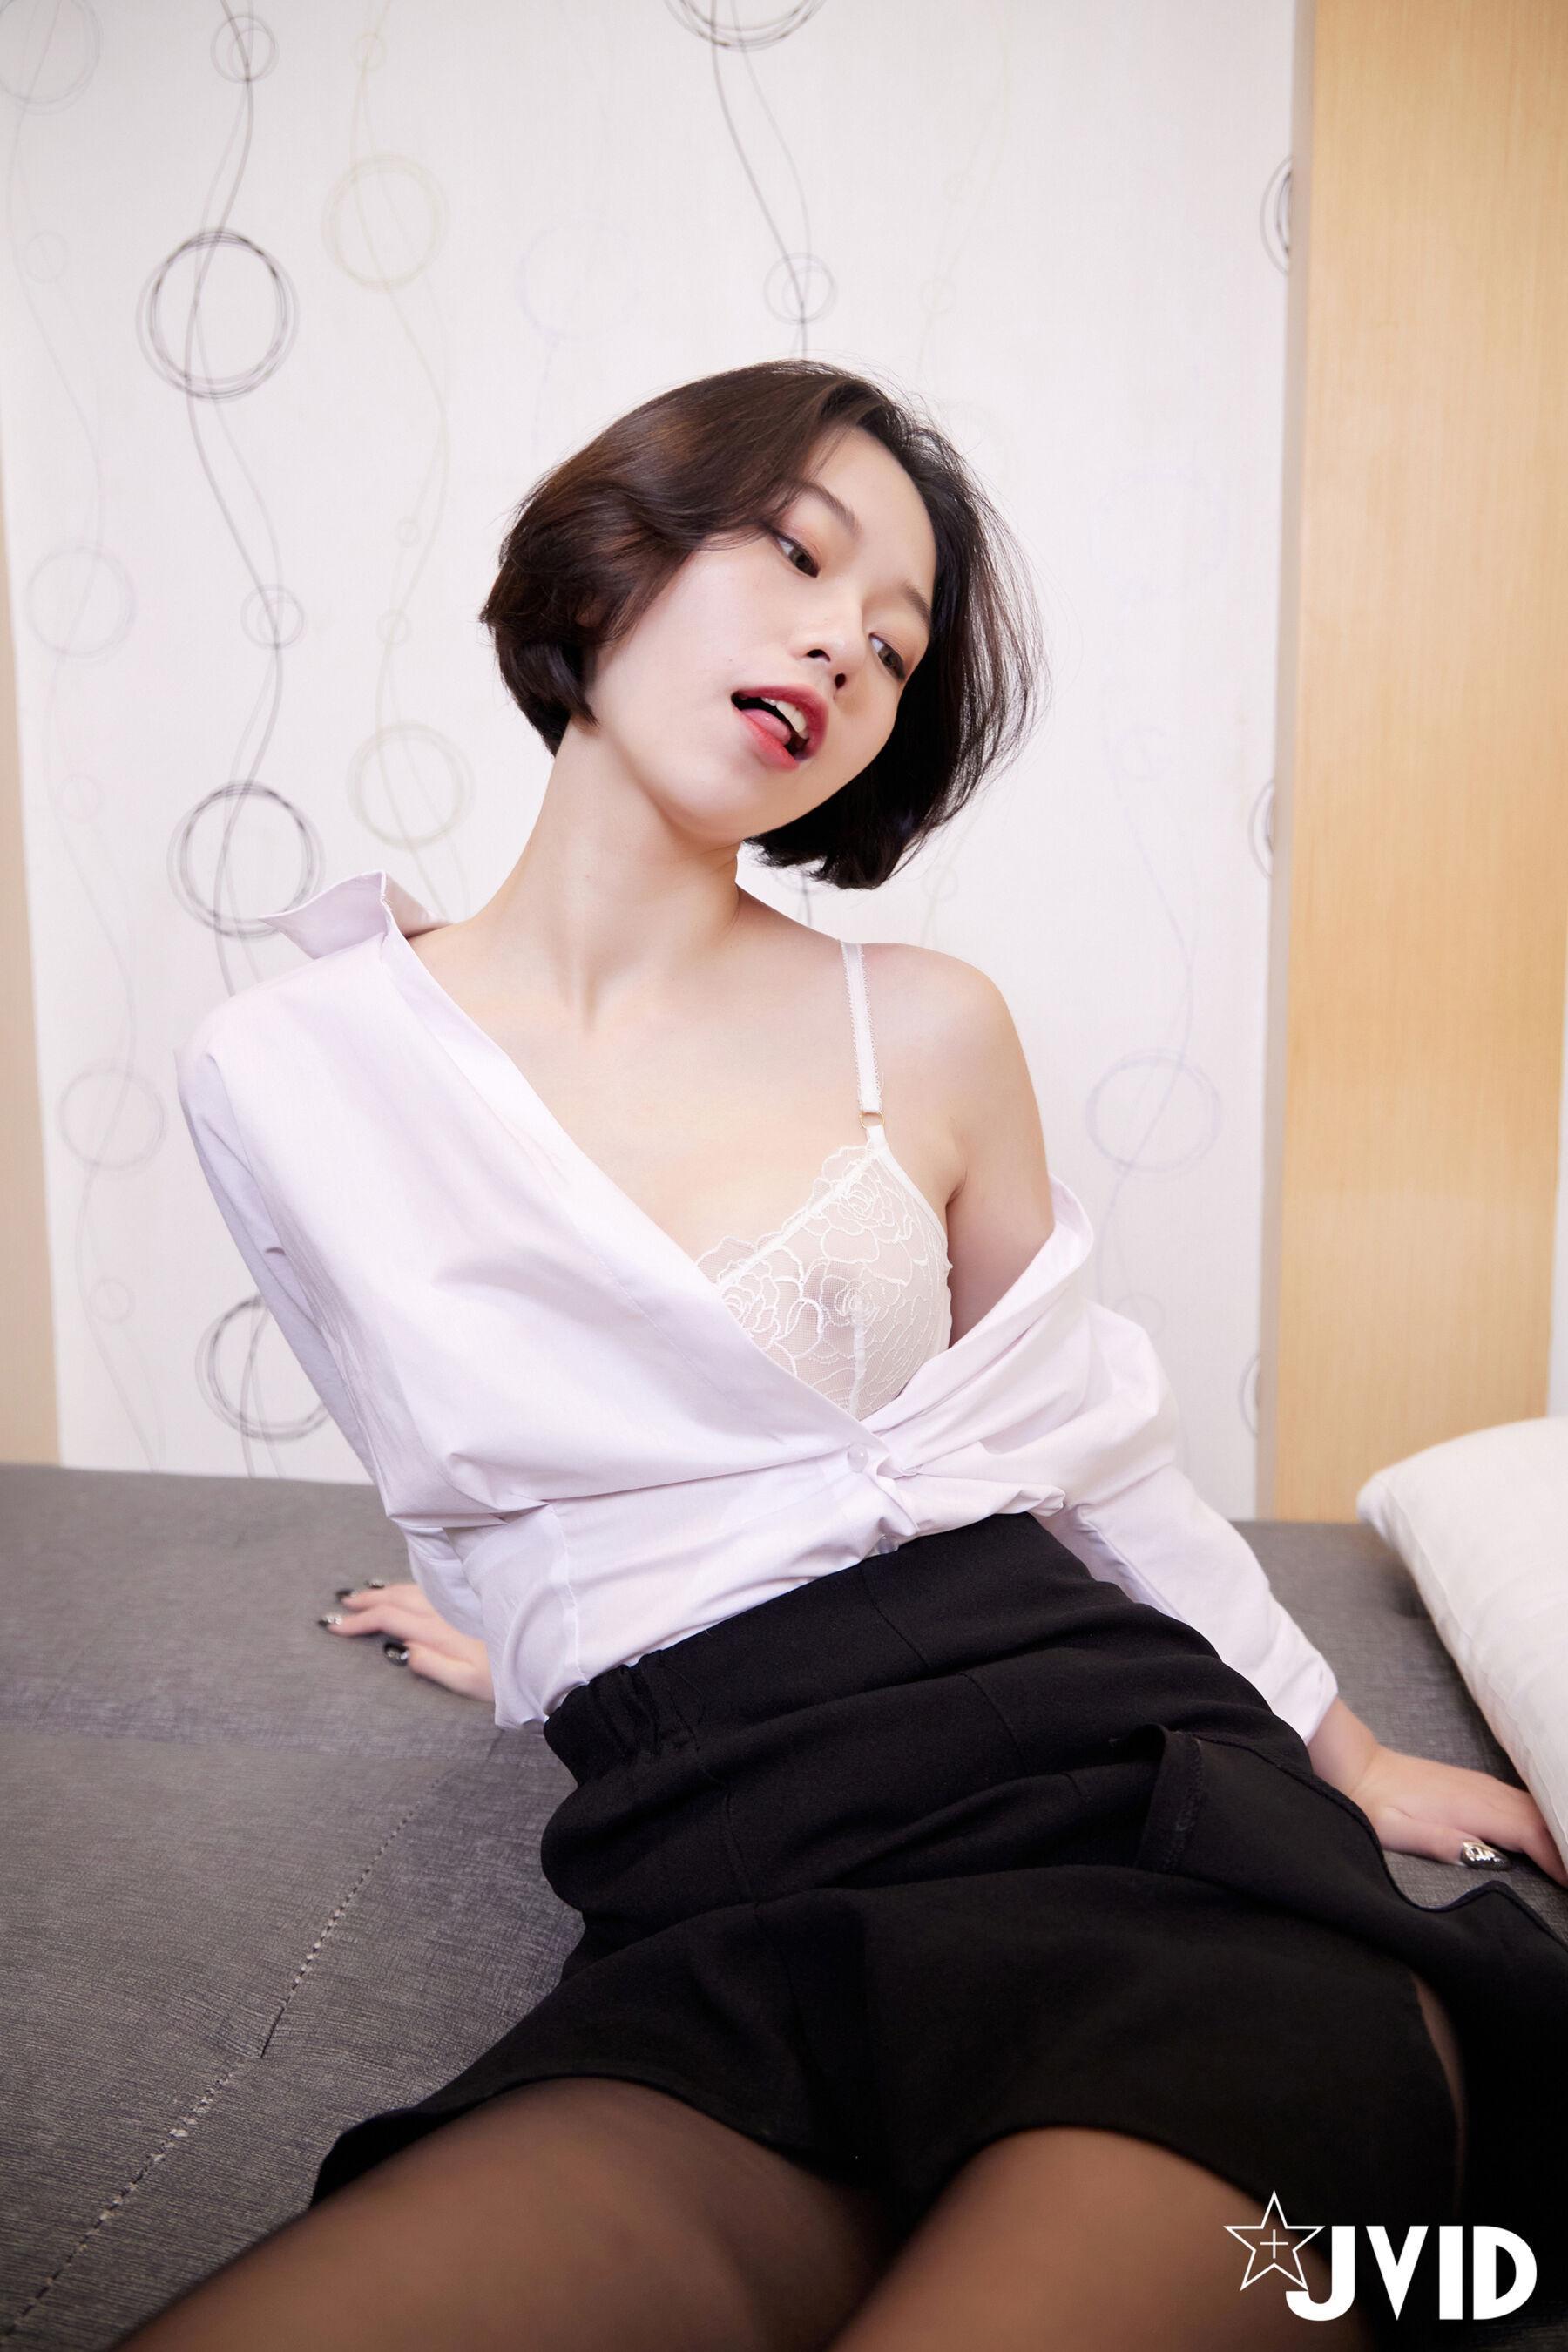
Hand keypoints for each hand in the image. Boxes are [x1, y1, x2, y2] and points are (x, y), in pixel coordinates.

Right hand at [319, 1580, 493, 1704]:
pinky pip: (429, 1588)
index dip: (360, 1622)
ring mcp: (458, 1603)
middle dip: (367, 1601)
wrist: (547, 1655)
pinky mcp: (470, 1601)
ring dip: (385, 1591)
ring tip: (365, 1593)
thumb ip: (435, 1666)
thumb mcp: (469, 1682)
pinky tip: (406, 1590)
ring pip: (413, 1589)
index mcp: (441, 1630)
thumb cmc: (509, 1676)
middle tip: (342, 1604)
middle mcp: (447, 1610)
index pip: (390, 1619)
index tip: (334, 1627)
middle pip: (397, 1598)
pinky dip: (407, 1588)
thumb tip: (404, 1651)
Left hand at [1340, 1742, 1567, 1887]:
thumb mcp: (1394, 1830)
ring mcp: (1481, 1785)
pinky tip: (1553, 1834)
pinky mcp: (1477, 1785)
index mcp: (1469, 1806)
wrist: (1358, 1767)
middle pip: (1541, 1819)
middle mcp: (1482, 1791)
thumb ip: (1438, 1842)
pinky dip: (1544, 1819)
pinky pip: (1523, 1802)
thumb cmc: (1372, 1804)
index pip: (1531, 1833)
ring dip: (1559, 1832)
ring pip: (1535, 1808)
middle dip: (1566, 1845)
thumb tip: (1482, 1857)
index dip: (1559, 1858)